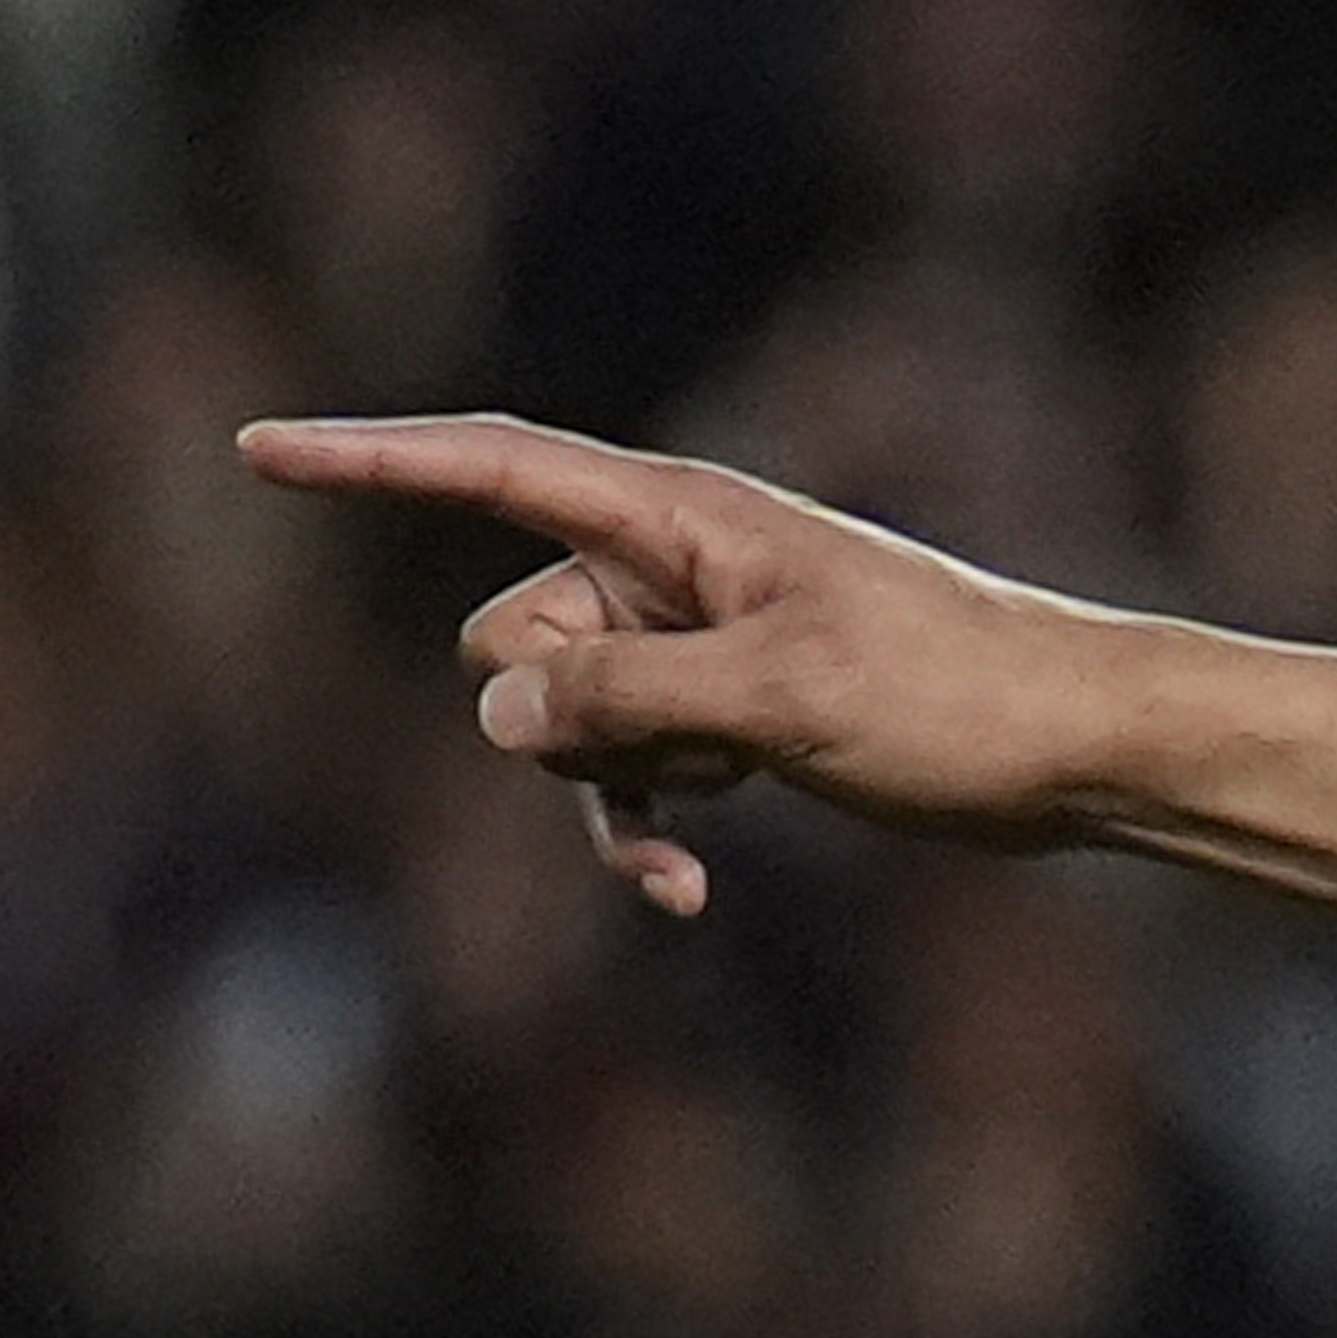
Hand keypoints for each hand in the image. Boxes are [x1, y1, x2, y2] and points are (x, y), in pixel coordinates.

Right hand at [241, 411, 1148, 916]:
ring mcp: (698, 646)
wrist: (1079, 749)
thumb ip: (622, 698)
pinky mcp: (730, 717)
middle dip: (556, 711)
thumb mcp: (778, 697)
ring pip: (559, 722)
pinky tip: (684, 891)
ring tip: (725, 794)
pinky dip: (637, 826)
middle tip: (687, 736)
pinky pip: (620, 774)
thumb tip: (495, 711)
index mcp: (682, 520)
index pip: (493, 467)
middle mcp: (674, 569)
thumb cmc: (955, 698)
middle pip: (510, 637)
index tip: (256, 446)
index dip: (371, 460)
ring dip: (607, 782)